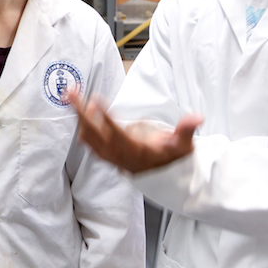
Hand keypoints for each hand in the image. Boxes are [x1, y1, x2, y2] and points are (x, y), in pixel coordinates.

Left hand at [67, 91, 203, 173]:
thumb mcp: (183, 145)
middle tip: (70, 93)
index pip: (117, 133)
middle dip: (81, 112)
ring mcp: (109, 155)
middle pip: (94, 133)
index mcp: (136, 151)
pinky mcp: (104, 153)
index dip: (106, 117)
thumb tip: (198, 117)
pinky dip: (80, 122)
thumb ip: (187, 130)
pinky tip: (76, 107)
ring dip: (77, 114)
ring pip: (87, 134)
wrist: (160, 175)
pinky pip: (87, 138)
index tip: (96, 101)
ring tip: (70, 94)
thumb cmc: (171, 155)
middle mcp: (118, 155)